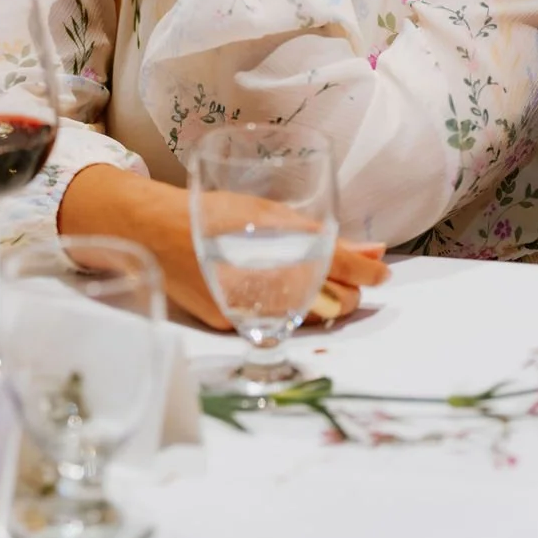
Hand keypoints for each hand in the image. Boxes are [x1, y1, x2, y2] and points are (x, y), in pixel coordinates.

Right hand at [58, 166, 388, 330]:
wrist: (154, 233)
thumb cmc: (213, 214)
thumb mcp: (268, 214)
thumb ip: (319, 236)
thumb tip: (374, 251)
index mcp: (275, 236)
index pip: (337, 261)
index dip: (366, 270)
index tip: (383, 272)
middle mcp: (264, 274)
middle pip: (331, 299)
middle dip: (349, 291)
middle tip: (352, 278)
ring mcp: (249, 305)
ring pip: (308, 316)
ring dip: (324, 304)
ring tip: (323, 288)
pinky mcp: (234, 323)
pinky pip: (275, 322)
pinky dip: (289, 310)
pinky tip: (286, 296)